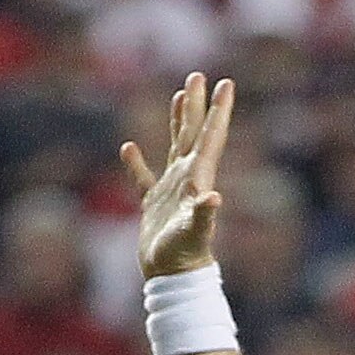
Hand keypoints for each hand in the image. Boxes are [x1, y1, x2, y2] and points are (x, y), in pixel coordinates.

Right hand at [120, 73, 234, 277]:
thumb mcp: (195, 233)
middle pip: (193, 133)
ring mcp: (171, 191)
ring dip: (177, 121)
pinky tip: (129, 148)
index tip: (225, 84)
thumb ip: (204, 214)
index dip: (218, 111)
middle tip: (199, 76)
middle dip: (197, 105)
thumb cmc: (184, 256)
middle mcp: (188, 180)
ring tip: (180, 96)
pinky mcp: (153, 205)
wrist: (172, 278)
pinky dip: (136, 164)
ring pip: (175, 146)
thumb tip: (213, 198)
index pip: (210, 137)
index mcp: (198, 179)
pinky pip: (143, 178)